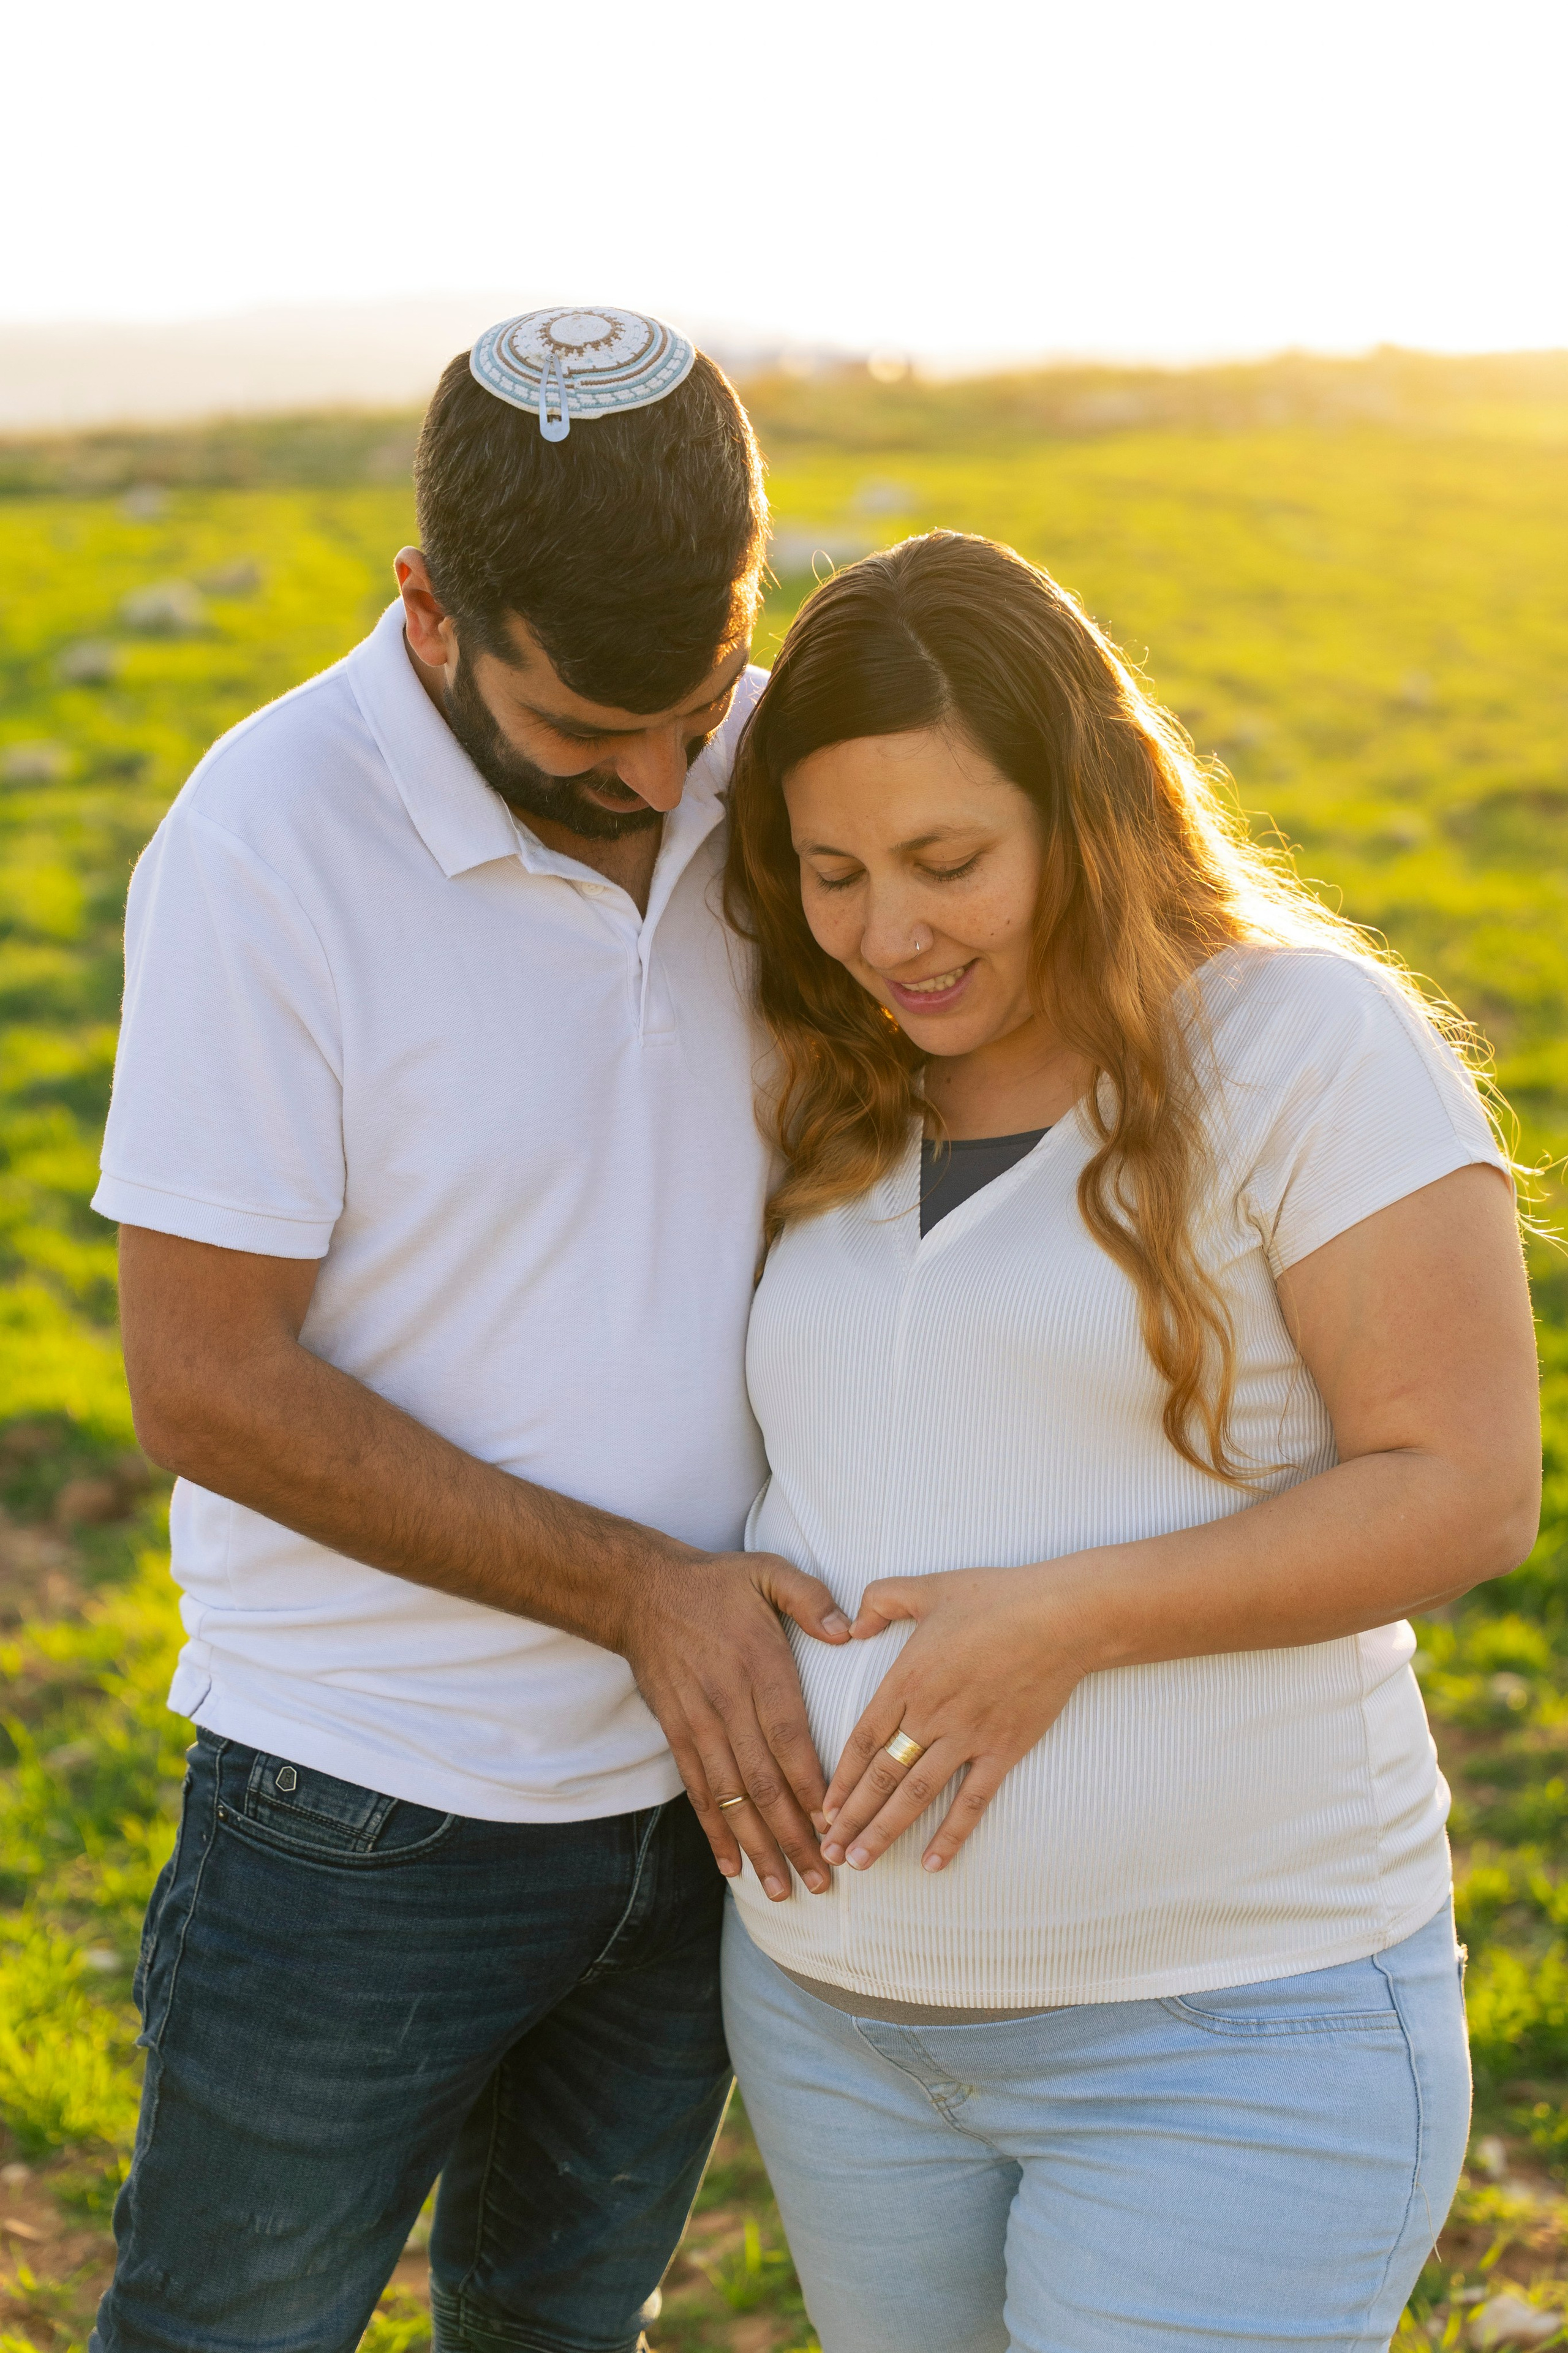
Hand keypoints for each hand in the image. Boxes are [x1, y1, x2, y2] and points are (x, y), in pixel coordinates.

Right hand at [619, 1548, 850, 1900]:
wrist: (641, 1593)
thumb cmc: (715, 1584)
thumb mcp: (768, 1571)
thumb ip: (811, 1597)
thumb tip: (849, 1629)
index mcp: (758, 1667)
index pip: (789, 1737)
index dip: (812, 1785)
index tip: (836, 1824)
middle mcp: (728, 1704)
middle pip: (764, 1783)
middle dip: (794, 1837)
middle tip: (823, 1880)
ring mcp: (699, 1724)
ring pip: (733, 1799)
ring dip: (759, 1848)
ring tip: (785, 1890)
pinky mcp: (678, 1735)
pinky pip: (699, 1793)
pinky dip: (716, 1833)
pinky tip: (733, 1868)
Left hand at [820, 1562, 1094, 1875]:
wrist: (1061, 1617)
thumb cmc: (995, 1598)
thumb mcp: (927, 1587)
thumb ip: (881, 1601)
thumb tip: (851, 1627)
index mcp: (908, 1679)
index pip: (862, 1739)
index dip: (840, 1778)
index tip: (822, 1808)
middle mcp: (931, 1714)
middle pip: (880, 1775)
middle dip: (851, 1817)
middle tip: (826, 1851)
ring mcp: (968, 1736)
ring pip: (916, 1794)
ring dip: (885, 1831)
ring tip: (860, 1862)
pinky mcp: (1003, 1750)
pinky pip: (973, 1801)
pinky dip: (952, 1835)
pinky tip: (933, 1863)